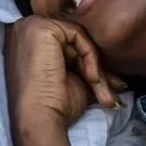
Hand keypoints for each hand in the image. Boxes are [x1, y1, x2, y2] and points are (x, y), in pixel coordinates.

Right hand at [6, 16, 121, 134]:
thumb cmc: (54, 105)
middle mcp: (26, 28)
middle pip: (73, 41)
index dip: (88, 64)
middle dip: (95, 66)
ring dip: (95, 66)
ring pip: (78, 38)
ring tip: (102, 91)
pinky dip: (91, 58)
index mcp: (29, 40)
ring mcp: (32, 26)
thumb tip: (119, 79)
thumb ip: (90, 68)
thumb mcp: (77, 80)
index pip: (68, 44)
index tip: (107, 86)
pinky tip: (90, 79)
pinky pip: (79, 36)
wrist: (40, 119)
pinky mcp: (42, 28)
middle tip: (111, 90)